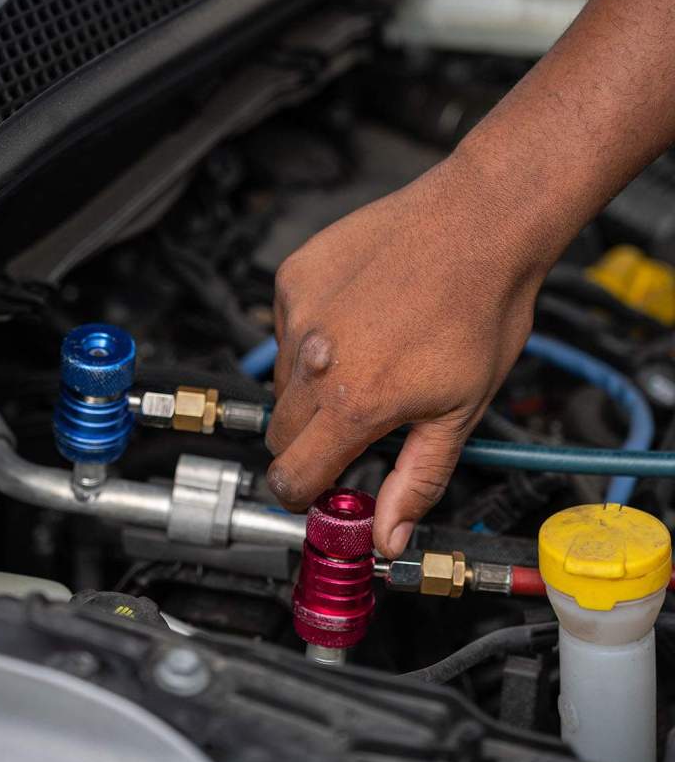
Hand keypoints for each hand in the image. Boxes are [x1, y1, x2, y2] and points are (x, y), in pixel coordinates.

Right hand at [266, 144, 545, 557]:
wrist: (480, 223)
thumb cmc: (481, 309)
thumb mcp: (460, 411)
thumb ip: (416, 480)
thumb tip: (387, 538)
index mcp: (354, 403)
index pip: (292, 477)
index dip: (304, 492)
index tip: (320, 486)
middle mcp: (315, 359)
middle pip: (280, 432)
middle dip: (310, 441)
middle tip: (357, 418)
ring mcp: (299, 311)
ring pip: (282, 378)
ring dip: (311, 383)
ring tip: (367, 354)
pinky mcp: (295, 274)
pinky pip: (286, 324)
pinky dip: (311, 332)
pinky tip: (356, 315)